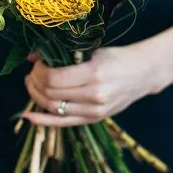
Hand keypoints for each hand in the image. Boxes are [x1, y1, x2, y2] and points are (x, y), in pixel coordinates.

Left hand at [22, 44, 162, 126]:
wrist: (143, 74)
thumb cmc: (117, 58)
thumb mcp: (92, 50)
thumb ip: (63, 54)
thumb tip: (32, 57)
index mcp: (94, 73)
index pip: (54, 79)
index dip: (39, 71)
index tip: (37, 63)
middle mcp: (94, 95)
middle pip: (51, 94)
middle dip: (35, 82)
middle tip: (32, 73)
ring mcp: (94, 111)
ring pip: (54, 109)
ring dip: (36, 97)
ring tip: (32, 85)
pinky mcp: (94, 119)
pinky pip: (63, 123)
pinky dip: (44, 121)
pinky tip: (29, 116)